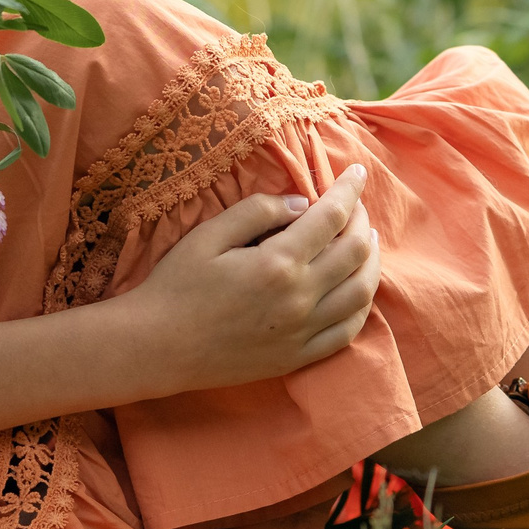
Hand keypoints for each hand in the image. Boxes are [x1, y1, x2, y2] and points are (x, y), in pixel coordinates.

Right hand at [124, 165, 379, 395]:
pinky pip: (347, 332)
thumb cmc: (176, 286)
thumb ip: (257, 212)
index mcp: (278, 263)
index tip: (356, 172)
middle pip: (355, 252)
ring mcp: (302, 332)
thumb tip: (301, 203)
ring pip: (361, 293)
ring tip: (365, 242)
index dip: (350, 189)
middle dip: (362, 220)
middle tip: (356, 205)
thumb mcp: (208, 235)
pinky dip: (361, 306)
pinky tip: (357, 290)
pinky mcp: (297, 357)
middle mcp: (299, 298)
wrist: (158, 348)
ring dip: (371, 262)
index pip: (332, 216)